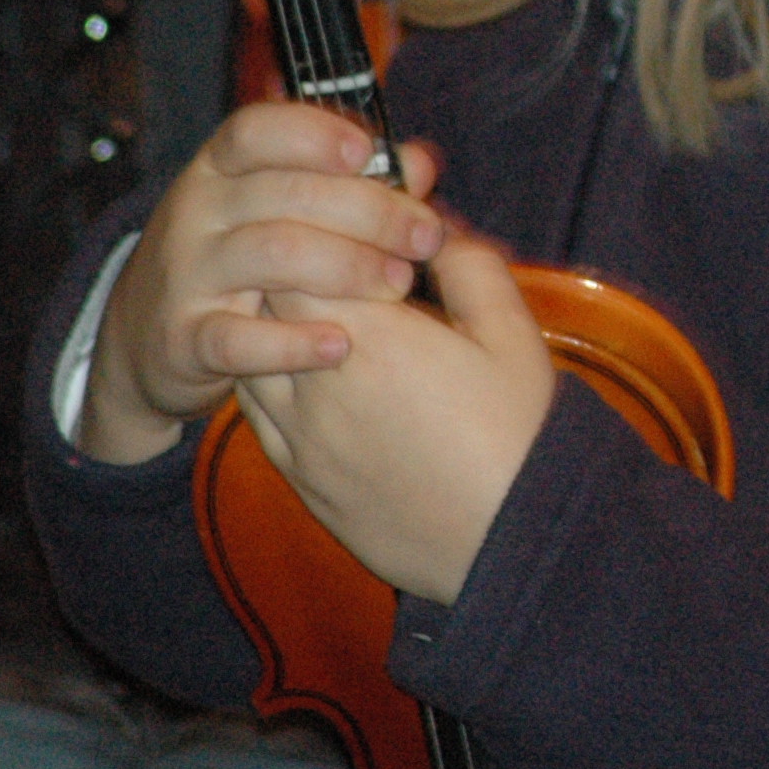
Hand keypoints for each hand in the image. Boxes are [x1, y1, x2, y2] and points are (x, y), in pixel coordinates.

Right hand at [80, 104, 441, 466]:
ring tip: (400, 284)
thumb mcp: (280, 207)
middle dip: (373, 212)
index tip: (368, 151)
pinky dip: (293, 343)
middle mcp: (196, 211)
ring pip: (273, 253)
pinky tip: (340, 344)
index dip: (315, 133)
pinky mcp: (183, 339)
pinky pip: (237, 339)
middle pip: (288, 194)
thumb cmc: (241, 258)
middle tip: (426, 236)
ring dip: (349, 266)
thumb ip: (348, 179)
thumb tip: (419, 162)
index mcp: (220, 167)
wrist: (148, 337)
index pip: (257, 130)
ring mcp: (186, 274)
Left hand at [239, 225, 554, 606]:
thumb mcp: (512, 332)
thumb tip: (439, 231)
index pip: (306, 256)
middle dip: (299, 272)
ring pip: (251, 356)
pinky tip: (312, 378)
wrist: (507, 541)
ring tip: (322, 317)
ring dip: (277, 328)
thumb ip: (469, 267)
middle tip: (342, 263)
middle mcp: (316, 385)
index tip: (366, 227)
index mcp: (371, 337)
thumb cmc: (517, 433)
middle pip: (266, 301)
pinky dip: (272, 383)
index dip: (329, 230)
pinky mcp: (298, 480)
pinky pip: (258, 414)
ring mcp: (298, 438)